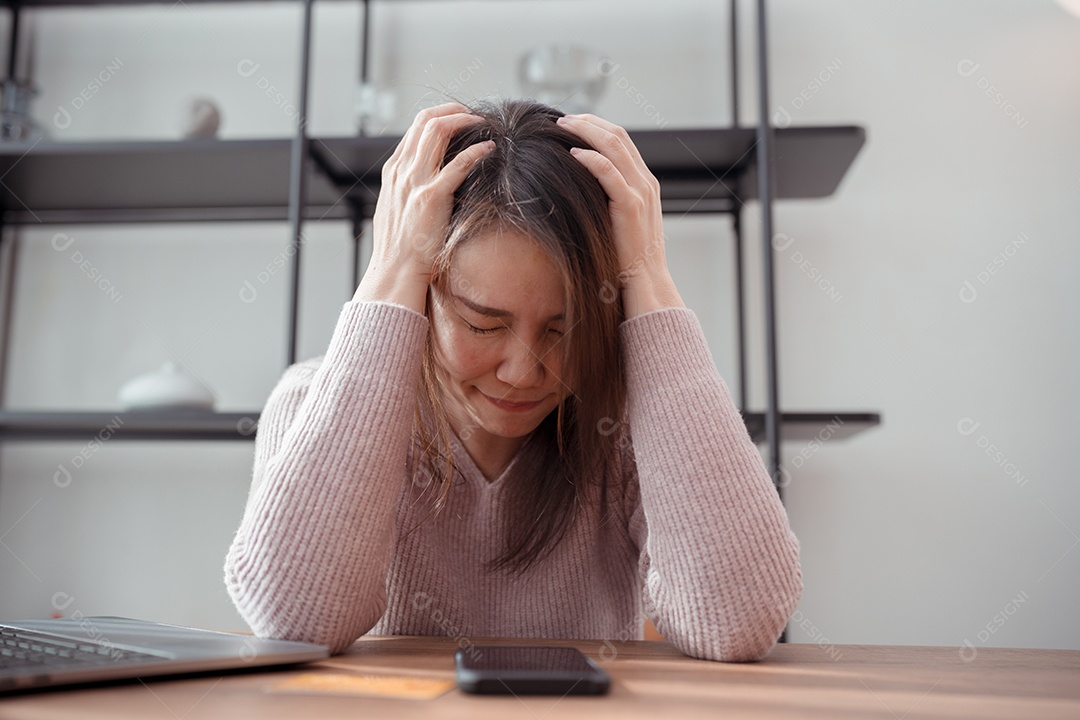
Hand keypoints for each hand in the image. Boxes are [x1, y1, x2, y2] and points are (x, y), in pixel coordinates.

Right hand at [355, 102, 494, 311]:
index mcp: (393, 172)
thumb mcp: (397, 211)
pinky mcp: (432, 197)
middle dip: (453, 110)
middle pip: (425, 120)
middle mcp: (402, 171)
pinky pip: (458, 164)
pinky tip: (490, 149)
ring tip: (484, 124)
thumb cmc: (401, 248)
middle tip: (475, 115)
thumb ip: (408, 191)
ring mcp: (415, 182)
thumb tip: (425, 184)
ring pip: (437, 131)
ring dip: (465, 122)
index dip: (440, 116)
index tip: (460, 119)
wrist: (395, 271)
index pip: (414, 128)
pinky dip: (476, 150)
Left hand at [557, 113, 683, 318]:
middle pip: (618, 135)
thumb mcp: (617, 222)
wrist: (645, 283)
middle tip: (562, 119)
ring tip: (562, 127)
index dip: (595, 126)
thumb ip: (606, 201)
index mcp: (644, 182)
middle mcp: (646, 182)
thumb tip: (578, 188)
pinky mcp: (631, 206)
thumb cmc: (625, 258)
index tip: (571, 124)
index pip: (621, 140)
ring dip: (586, 132)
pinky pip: (609, 172)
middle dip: (588, 122)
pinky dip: (590, 158)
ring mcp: (641, 192)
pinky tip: (571, 154)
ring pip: (614, 146)